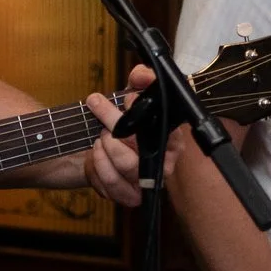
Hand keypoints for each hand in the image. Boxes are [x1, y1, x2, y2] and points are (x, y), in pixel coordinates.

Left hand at [80, 64, 159, 206]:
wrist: (104, 147)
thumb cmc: (126, 122)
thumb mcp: (135, 94)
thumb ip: (142, 79)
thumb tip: (141, 75)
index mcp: (173, 138)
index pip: (168, 128)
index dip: (143, 113)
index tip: (126, 99)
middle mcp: (165, 163)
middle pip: (142, 145)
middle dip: (115, 123)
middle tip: (97, 105)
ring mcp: (148, 183)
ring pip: (127, 166)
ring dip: (106, 146)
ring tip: (99, 135)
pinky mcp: (129, 195)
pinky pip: (112, 183)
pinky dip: (99, 164)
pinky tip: (97, 152)